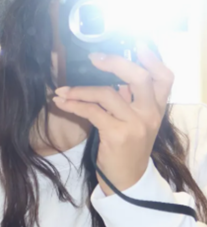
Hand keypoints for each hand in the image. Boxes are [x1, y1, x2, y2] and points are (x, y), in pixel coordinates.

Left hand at [52, 44, 173, 195]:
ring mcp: (135, 124)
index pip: (165, 78)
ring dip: (80, 90)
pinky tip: (61, 103)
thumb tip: (114, 78)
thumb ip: (131, 101)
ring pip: (107, 93)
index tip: (140, 45)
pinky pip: (92, 111)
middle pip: (139, 78)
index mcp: (157, 109)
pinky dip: (74, 104)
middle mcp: (150, 114)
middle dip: (115, 63)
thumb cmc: (127, 149)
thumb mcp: (136, 124)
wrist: (127, 181)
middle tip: (94, 57)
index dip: (153, 59)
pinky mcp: (117, 134)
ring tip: (62, 91)